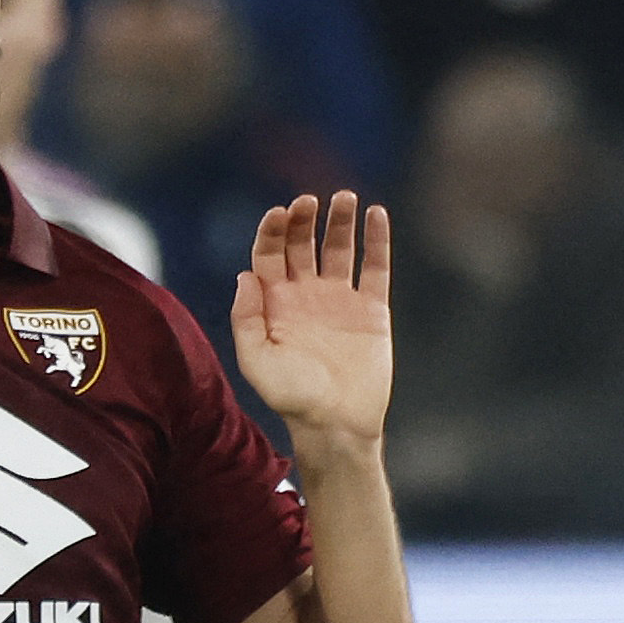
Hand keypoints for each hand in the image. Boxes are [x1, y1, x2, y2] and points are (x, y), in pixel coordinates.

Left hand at [232, 191, 391, 455]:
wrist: (337, 425)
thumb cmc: (293, 399)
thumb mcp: (256, 361)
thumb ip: (246, 318)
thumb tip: (246, 275)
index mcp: (275, 304)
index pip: (270, 254)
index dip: (273, 230)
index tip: (280, 213)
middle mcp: (307, 295)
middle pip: (302, 244)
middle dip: (304, 219)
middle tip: (309, 202)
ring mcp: (340, 300)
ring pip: (339, 248)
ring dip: (339, 220)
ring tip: (343, 197)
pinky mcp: (372, 309)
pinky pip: (376, 267)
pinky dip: (377, 240)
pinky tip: (376, 214)